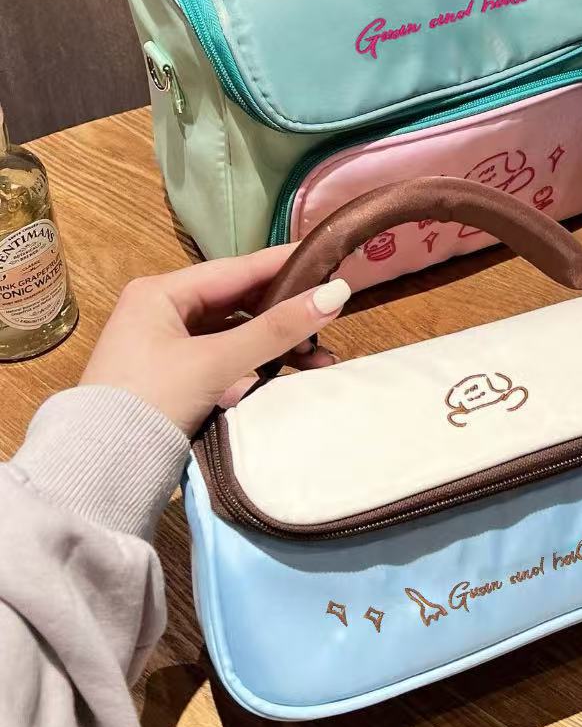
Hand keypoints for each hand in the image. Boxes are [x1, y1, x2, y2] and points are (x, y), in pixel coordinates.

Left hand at [80, 244, 350, 436]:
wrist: (100, 469)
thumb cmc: (150, 400)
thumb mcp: (216, 362)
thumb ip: (277, 329)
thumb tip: (337, 293)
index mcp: (161, 292)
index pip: (237, 268)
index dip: (285, 264)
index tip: (330, 257)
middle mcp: (163, 311)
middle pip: (240, 301)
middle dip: (287, 313)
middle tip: (331, 316)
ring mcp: (168, 345)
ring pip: (238, 331)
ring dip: (278, 343)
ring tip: (320, 356)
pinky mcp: (177, 375)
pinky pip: (229, 357)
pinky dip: (260, 363)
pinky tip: (290, 373)